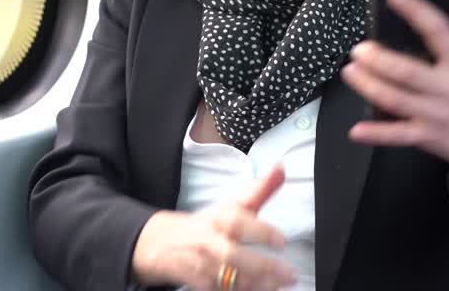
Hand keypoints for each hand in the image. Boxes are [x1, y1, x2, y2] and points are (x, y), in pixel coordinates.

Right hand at [131, 165, 298, 290]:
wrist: (160, 244)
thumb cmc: (207, 224)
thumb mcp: (231, 205)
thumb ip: (258, 190)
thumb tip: (281, 168)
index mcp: (218, 218)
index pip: (236, 221)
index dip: (259, 231)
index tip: (282, 240)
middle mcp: (208, 241)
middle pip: (230, 254)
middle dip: (260, 265)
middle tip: (288, 273)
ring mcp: (201, 265)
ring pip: (226, 279)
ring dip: (254, 285)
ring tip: (280, 286)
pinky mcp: (196, 284)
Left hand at [341, 0, 448, 247]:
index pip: (439, 31)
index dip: (417, 11)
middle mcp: (448, 87)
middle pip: (409, 72)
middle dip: (380, 60)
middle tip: (358, 48)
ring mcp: (436, 114)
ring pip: (397, 100)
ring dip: (369, 86)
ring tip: (350, 71)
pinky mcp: (427, 136)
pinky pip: (398, 135)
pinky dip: (376, 134)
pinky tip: (356, 130)